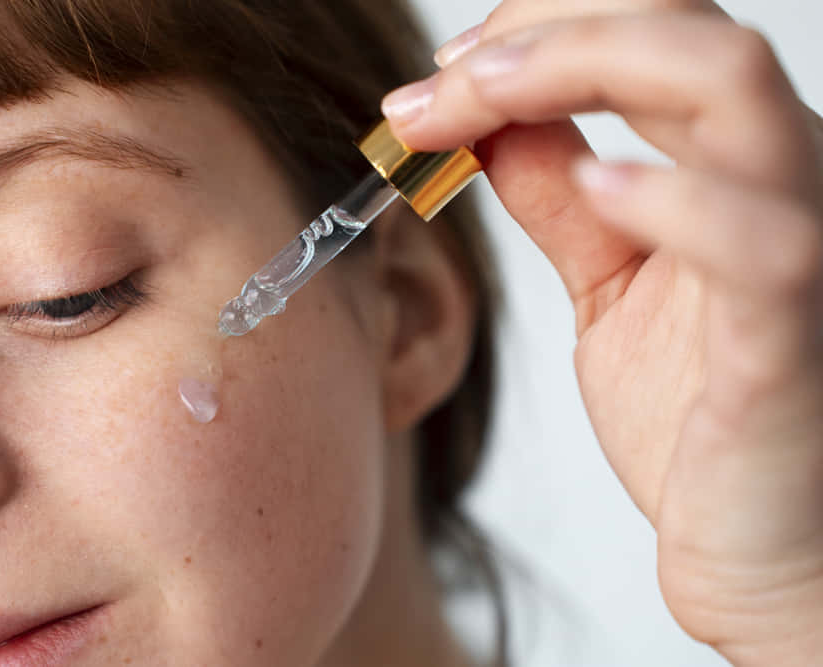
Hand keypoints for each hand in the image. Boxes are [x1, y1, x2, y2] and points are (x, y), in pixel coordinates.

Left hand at [382, 2, 822, 664]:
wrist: (756, 547)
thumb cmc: (699, 416)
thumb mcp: (611, 284)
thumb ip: (562, 201)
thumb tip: (492, 123)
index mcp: (734, 166)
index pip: (650, 30)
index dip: (536, 27)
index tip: (437, 79)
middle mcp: (783, 181)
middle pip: (682, 27)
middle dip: (539, 30)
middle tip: (438, 83)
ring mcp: (801, 250)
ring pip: (726, 88)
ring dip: (584, 65)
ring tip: (479, 100)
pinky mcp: (788, 340)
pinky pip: (758, 242)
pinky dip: (670, 199)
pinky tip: (593, 188)